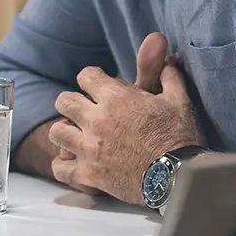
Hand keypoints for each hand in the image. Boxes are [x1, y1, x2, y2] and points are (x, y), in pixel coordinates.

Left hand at [49, 33, 198, 204]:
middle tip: (83, 111)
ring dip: (65, 131)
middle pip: (64, 101)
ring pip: (57, 132)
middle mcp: (96, 120)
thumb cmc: (178, 136)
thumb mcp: (177, 99)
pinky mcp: (89, 175)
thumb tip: (168, 57)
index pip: (86, 76)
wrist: (179, 178)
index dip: (92, 79)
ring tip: (76, 136)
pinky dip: (63, 165)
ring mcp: (89, 148)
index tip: (99, 87)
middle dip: (72, 102)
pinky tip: (73, 163)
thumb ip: (167, 75)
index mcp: (116, 98)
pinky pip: (60, 168)